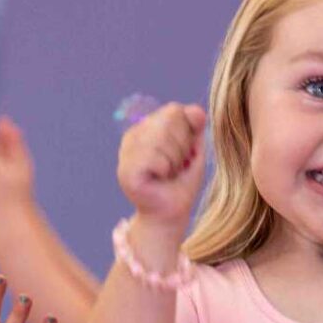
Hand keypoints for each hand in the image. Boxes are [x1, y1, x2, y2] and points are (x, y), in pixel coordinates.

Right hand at [117, 102, 206, 227]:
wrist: (171, 213)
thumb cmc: (181, 182)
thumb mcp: (193, 149)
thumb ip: (194, 126)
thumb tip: (197, 110)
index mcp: (146, 127)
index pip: (174, 110)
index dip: (187, 133)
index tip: (183, 154)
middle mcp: (132, 136)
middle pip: (169, 120)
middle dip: (181, 146)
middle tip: (175, 166)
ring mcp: (125, 153)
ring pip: (163, 139)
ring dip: (174, 161)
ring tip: (167, 174)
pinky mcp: (126, 171)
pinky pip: (156, 158)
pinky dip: (166, 171)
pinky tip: (158, 180)